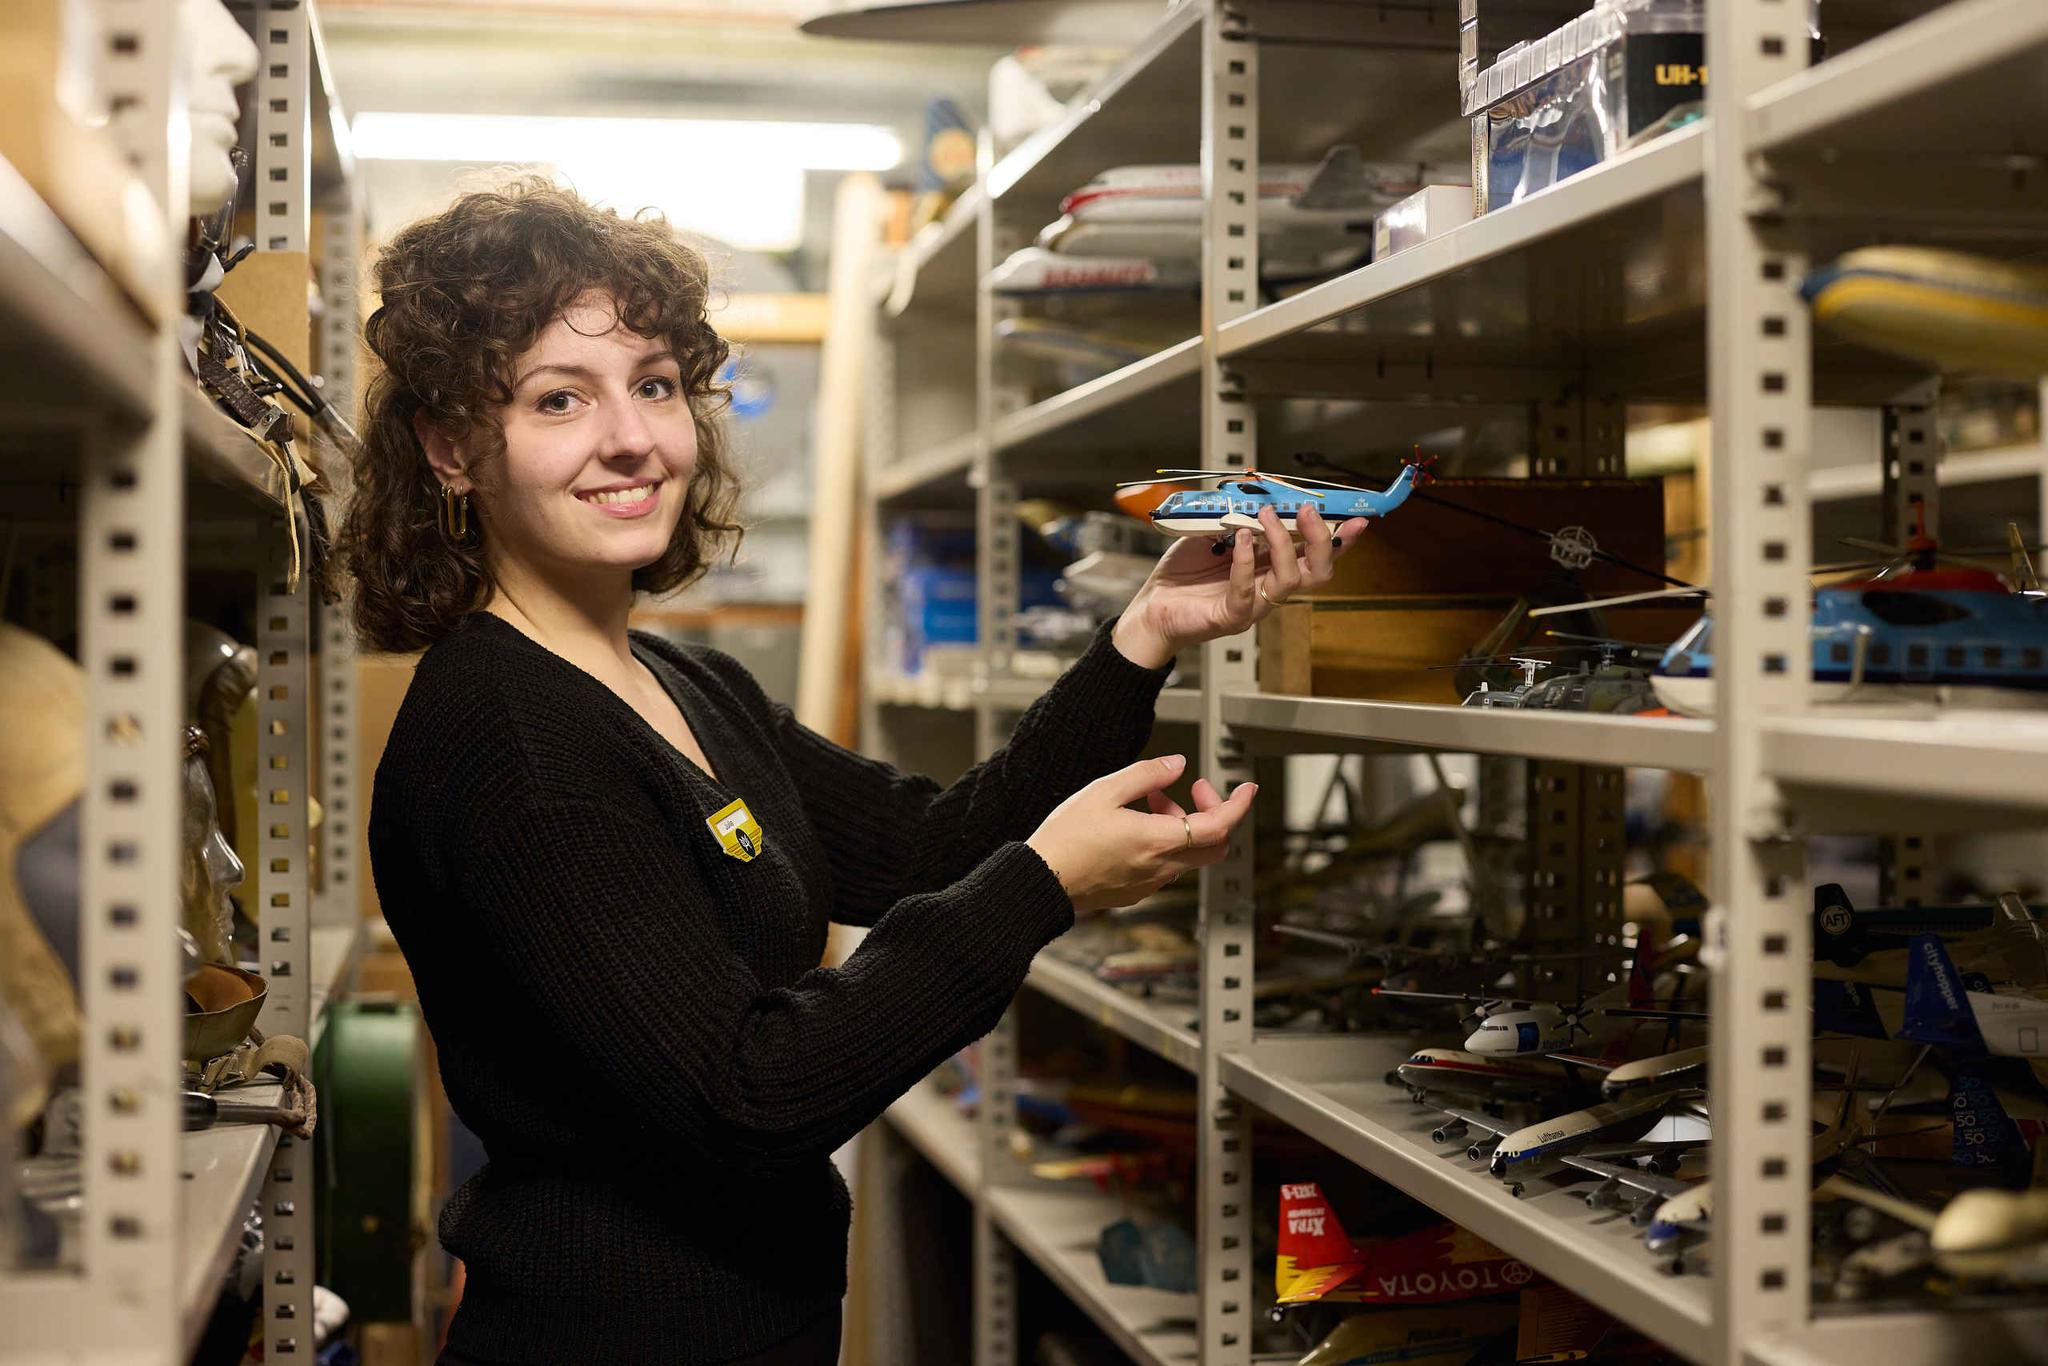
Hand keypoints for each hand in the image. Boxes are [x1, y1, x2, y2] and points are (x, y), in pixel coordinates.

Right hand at [1026, 755, 1255, 914]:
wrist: (1039, 881)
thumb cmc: (1065, 838)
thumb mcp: (1104, 791)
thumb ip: (1147, 774)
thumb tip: (1178, 765)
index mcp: (1157, 841)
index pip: (1219, 826)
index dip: (1238, 804)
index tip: (1247, 788)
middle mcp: (1160, 867)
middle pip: (1214, 845)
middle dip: (1211, 813)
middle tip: (1192, 791)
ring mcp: (1150, 883)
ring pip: (1188, 853)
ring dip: (1181, 824)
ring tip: (1148, 800)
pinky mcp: (1136, 891)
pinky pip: (1166, 865)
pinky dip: (1165, 841)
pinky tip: (1135, 825)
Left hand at [1111, 502, 1368, 667]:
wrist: (1151, 609)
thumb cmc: (1183, 574)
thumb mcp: (1212, 534)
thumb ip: (1237, 517)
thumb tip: (1253, 490)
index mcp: (1271, 569)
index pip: (1315, 556)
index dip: (1340, 540)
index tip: (1359, 518)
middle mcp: (1269, 589)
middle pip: (1316, 572)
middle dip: (1321, 541)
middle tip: (1312, 511)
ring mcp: (1252, 606)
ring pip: (1289, 582)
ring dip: (1283, 544)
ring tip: (1267, 515)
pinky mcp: (1229, 617)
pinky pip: (1246, 592)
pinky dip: (1246, 563)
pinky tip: (1241, 540)